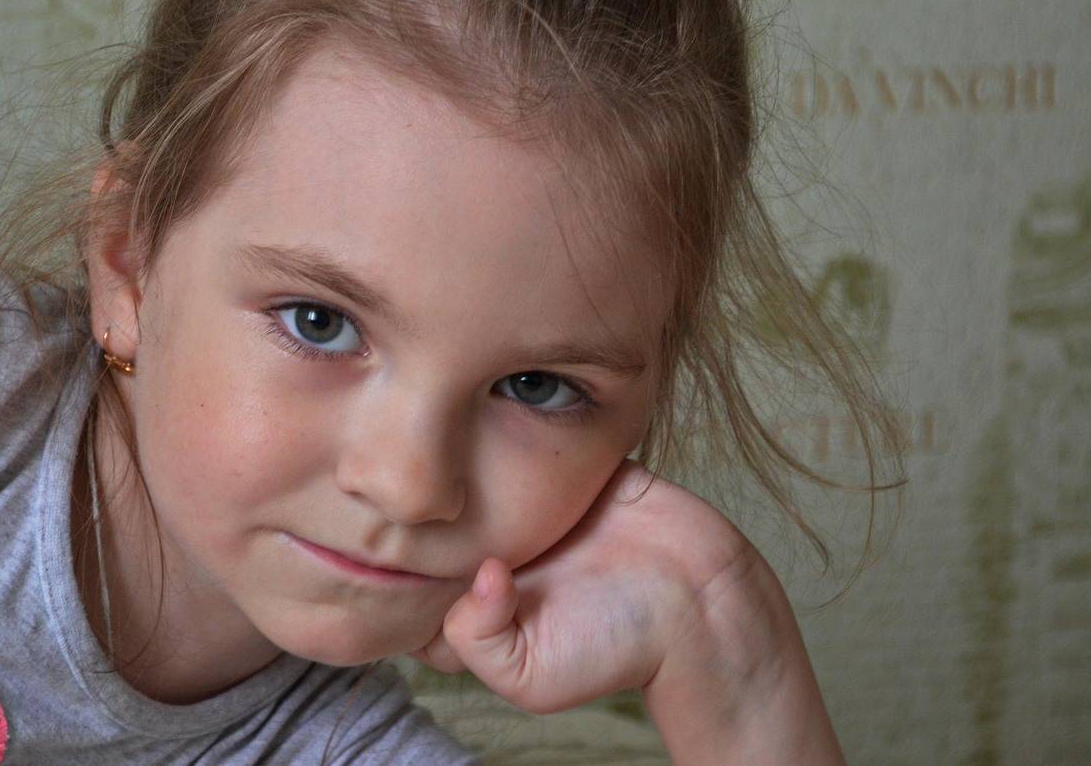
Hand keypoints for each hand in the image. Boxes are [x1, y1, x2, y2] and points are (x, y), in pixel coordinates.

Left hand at [406, 459, 775, 716]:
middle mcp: (493, 551)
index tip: (387, 537)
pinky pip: (525, 440)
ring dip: (457, 453)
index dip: (389, 561)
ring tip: (444, 432)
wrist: (703, 602)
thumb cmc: (621, 648)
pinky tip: (489, 411)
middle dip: (414, 500)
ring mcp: (527, 507)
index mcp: (474, 602)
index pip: (405, 582)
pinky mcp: (565, 469)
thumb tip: (476, 572)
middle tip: (408, 473)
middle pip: (429, 520)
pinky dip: (511, 427)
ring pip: (469, 472)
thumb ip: (478, 641)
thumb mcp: (532, 678)